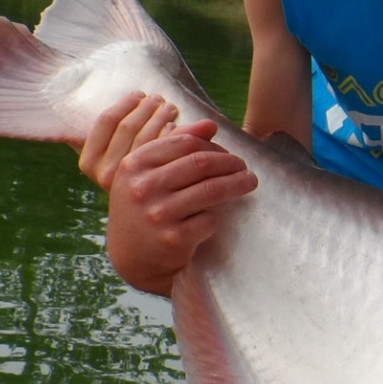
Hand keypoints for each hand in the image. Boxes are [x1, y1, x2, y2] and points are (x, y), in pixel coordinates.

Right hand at [78, 91, 180, 190]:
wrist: (143, 220)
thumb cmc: (127, 181)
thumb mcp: (120, 154)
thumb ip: (126, 129)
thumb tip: (155, 101)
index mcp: (89, 161)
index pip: (105, 121)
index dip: (124, 104)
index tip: (139, 94)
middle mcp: (104, 173)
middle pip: (127, 126)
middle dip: (146, 108)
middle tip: (160, 99)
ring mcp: (127, 181)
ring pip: (146, 137)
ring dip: (161, 117)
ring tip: (171, 109)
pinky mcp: (151, 186)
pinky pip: (161, 153)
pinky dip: (171, 137)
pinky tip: (177, 129)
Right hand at [105, 125, 254, 295]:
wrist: (132, 258)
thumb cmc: (144, 207)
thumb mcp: (147, 174)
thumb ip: (175, 145)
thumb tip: (211, 125)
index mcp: (134, 165)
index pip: (184, 142)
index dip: (212, 146)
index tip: (227, 153)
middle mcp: (143, 188)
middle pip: (200, 163)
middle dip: (230, 162)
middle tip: (243, 166)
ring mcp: (158, 214)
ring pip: (211, 190)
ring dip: (237, 184)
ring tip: (250, 181)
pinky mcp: (174, 238)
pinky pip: (210, 219)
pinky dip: (218, 216)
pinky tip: (217, 216)